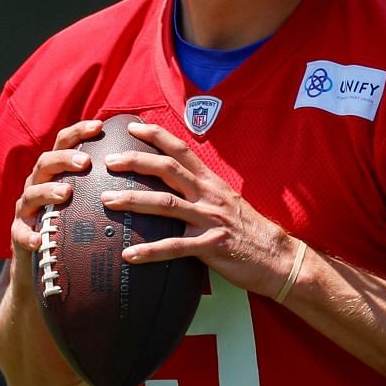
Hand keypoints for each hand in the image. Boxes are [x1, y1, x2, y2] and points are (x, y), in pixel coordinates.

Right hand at [8, 119, 105, 259]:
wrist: (42, 259)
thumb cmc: (72, 225)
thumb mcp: (87, 200)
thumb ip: (106, 182)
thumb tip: (146, 165)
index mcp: (54, 173)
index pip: (63, 144)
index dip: (79, 132)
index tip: (100, 125)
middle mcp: (37, 185)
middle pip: (45, 163)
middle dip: (63, 159)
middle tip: (85, 161)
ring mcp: (26, 209)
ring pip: (31, 194)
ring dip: (47, 191)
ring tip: (66, 193)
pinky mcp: (19, 234)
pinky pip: (20, 233)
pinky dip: (28, 235)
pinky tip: (38, 240)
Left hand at [100, 120, 295, 296]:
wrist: (279, 258)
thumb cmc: (249, 232)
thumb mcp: (226, 203)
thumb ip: (200, 193)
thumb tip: (173, 188)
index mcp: (211, 183)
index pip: (181, 151)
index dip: (156, 136)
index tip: (132, 126)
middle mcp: (209, 196)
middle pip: (168, 170)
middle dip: (136, 162)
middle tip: (108, 160)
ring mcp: (210, 220)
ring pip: (166, 206)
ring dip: (133, 201)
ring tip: (106, 201)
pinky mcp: (212, 246)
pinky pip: (175, 248)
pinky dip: (150, 251)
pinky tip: (128, 254)